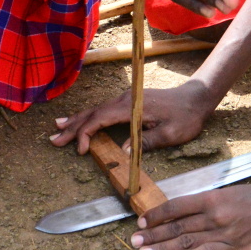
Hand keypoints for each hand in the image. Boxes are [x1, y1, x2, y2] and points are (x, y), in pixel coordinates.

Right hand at [49, 80, 217, 153]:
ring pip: (95, 110)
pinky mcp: (128, 102)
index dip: (86, 134)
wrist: (196, 98)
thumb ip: (147, 141)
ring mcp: (125, 100)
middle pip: (92, 114)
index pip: (100, 119)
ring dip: (77, 121)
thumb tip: (123, 151)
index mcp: (131, 107)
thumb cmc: (185, 117)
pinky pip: (103, 109)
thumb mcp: (170, 133)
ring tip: (58, 128)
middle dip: (72, 127)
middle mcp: (124, 100)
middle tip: (54, 140)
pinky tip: (82, 120)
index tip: (80, 151)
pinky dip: (89, 117)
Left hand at [129, 182, 250, 249]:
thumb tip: (185, 211)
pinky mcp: (234, 248)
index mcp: (211, 197)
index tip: (142, 221)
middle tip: (133, 241)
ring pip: (186, 240)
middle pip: (177, 225)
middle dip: (153, 234)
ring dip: (162, 248)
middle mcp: (213, 214)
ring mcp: (223, 232)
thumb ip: (208, 203)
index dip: (157, 214)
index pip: (176, 205)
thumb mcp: (229, 194)